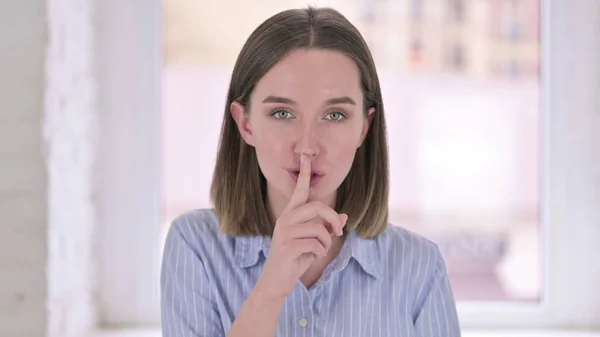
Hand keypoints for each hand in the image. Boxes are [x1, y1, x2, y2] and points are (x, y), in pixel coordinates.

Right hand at [255, 155, 347, 299]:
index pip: (299, 191)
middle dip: (332, 219)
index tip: (306, 157)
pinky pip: (316, 244)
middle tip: (338, 231)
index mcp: (291, 215)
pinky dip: (319, 253)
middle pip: (317, 207)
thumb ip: (326, 228)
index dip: (304, 175)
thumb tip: (344, 216)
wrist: (276, 280)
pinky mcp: (286, 245)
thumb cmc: (295, 258)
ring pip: (319, 228)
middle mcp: (286, 219)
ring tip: (318, 251)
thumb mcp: (313, 241)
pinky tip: (311, 258)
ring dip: (326, 243)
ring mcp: (285, 232)